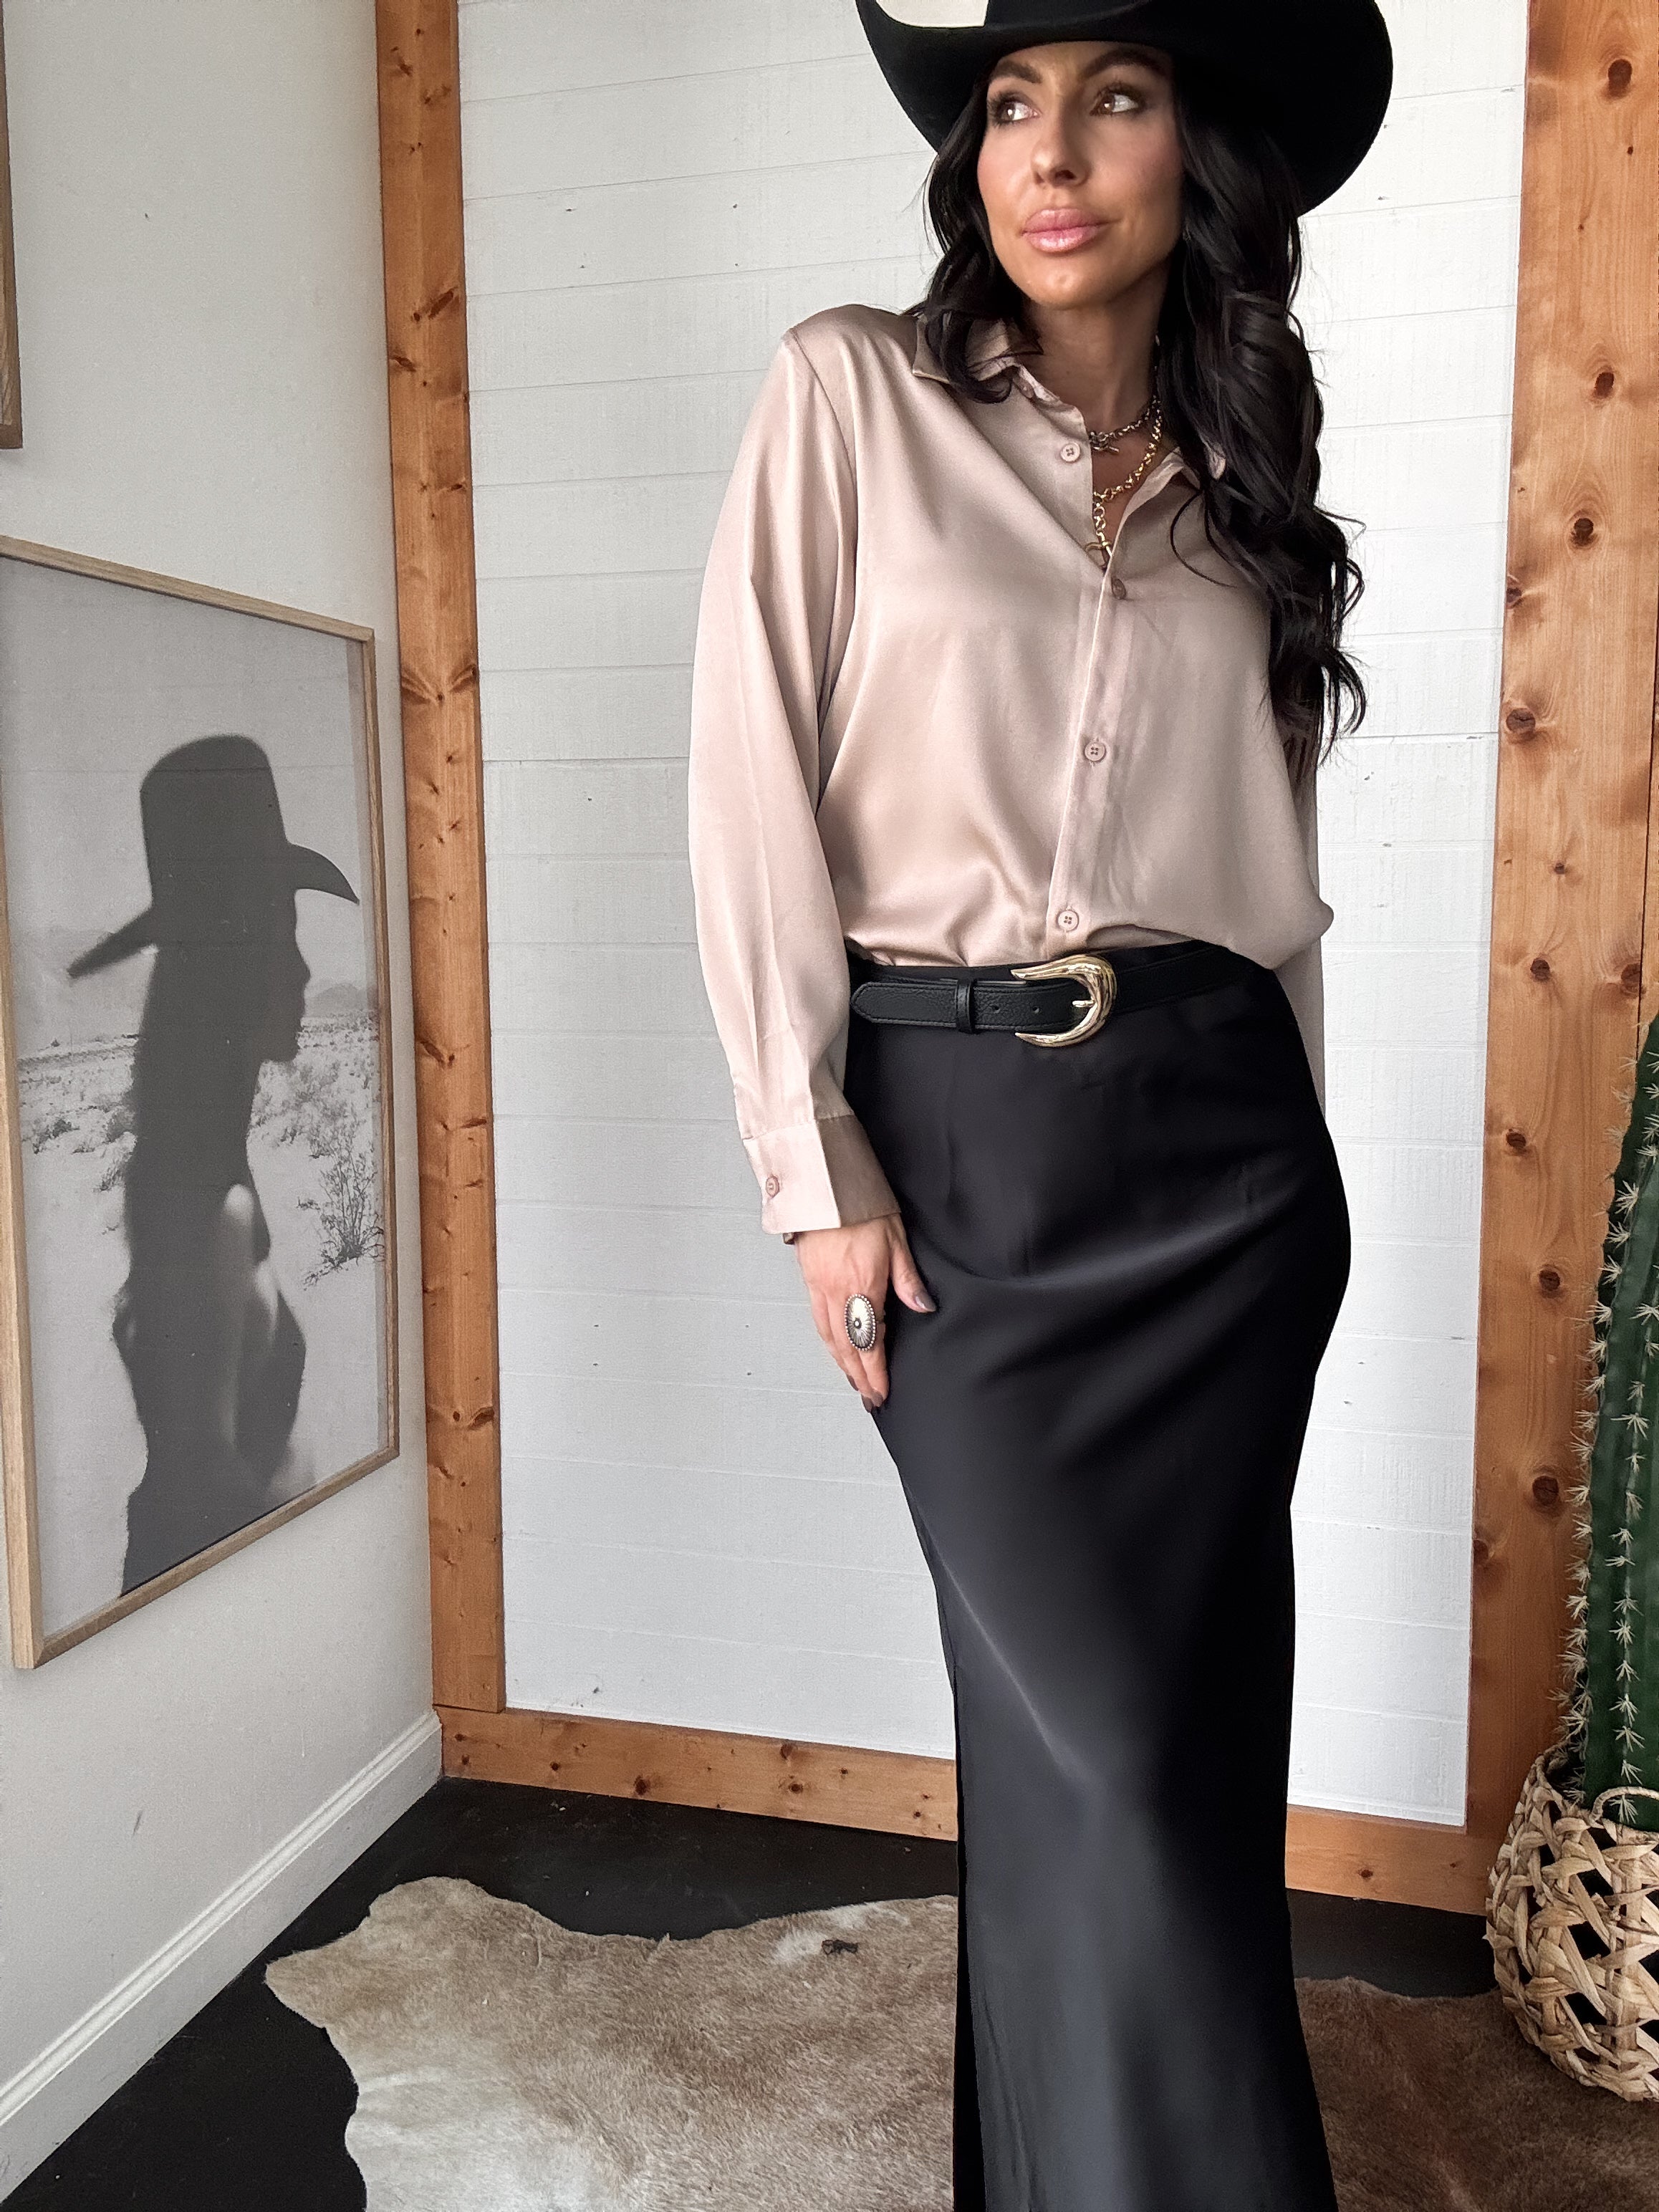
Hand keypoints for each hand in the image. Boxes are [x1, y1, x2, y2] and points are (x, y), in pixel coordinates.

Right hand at [791, 1212, 935, 1410]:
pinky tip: (836, 1348)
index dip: (876, 1370)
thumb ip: (908, 1278)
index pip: (870, 1341)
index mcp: (862, 1286)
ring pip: (829, 1337)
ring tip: (855, 1380)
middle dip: (860, 1376)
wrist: (823, 1187)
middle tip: (870, 1396)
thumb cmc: (860, 1207)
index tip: (882, 1390)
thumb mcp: (896, 1240)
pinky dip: (828, 1342)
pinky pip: (818, 1321)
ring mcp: (820, 1288)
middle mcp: (837, 1293)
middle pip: (848, 1347)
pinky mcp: (809, 1280)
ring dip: (843, 1363)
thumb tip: (923, 1306)